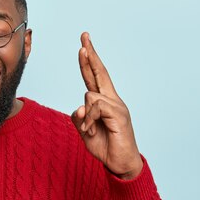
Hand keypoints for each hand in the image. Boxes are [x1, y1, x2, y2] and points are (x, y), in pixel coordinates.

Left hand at [71, 32, 142, 179]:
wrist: (120, 163)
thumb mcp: (84, 131)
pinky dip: (89, 120)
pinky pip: (96, 107)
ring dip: (85, 115)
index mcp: (104, 102)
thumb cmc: (105, 147)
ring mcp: (117, 106)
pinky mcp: (118, 114)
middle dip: (91, 54)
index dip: (88, 62)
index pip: (94, 77)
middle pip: (100, 72)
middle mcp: (112, 100)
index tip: (83, 45)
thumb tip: (79, 106)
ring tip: (89, 130)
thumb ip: (79, 117)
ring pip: (90, 95)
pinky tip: (91, 131)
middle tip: (84, 36)